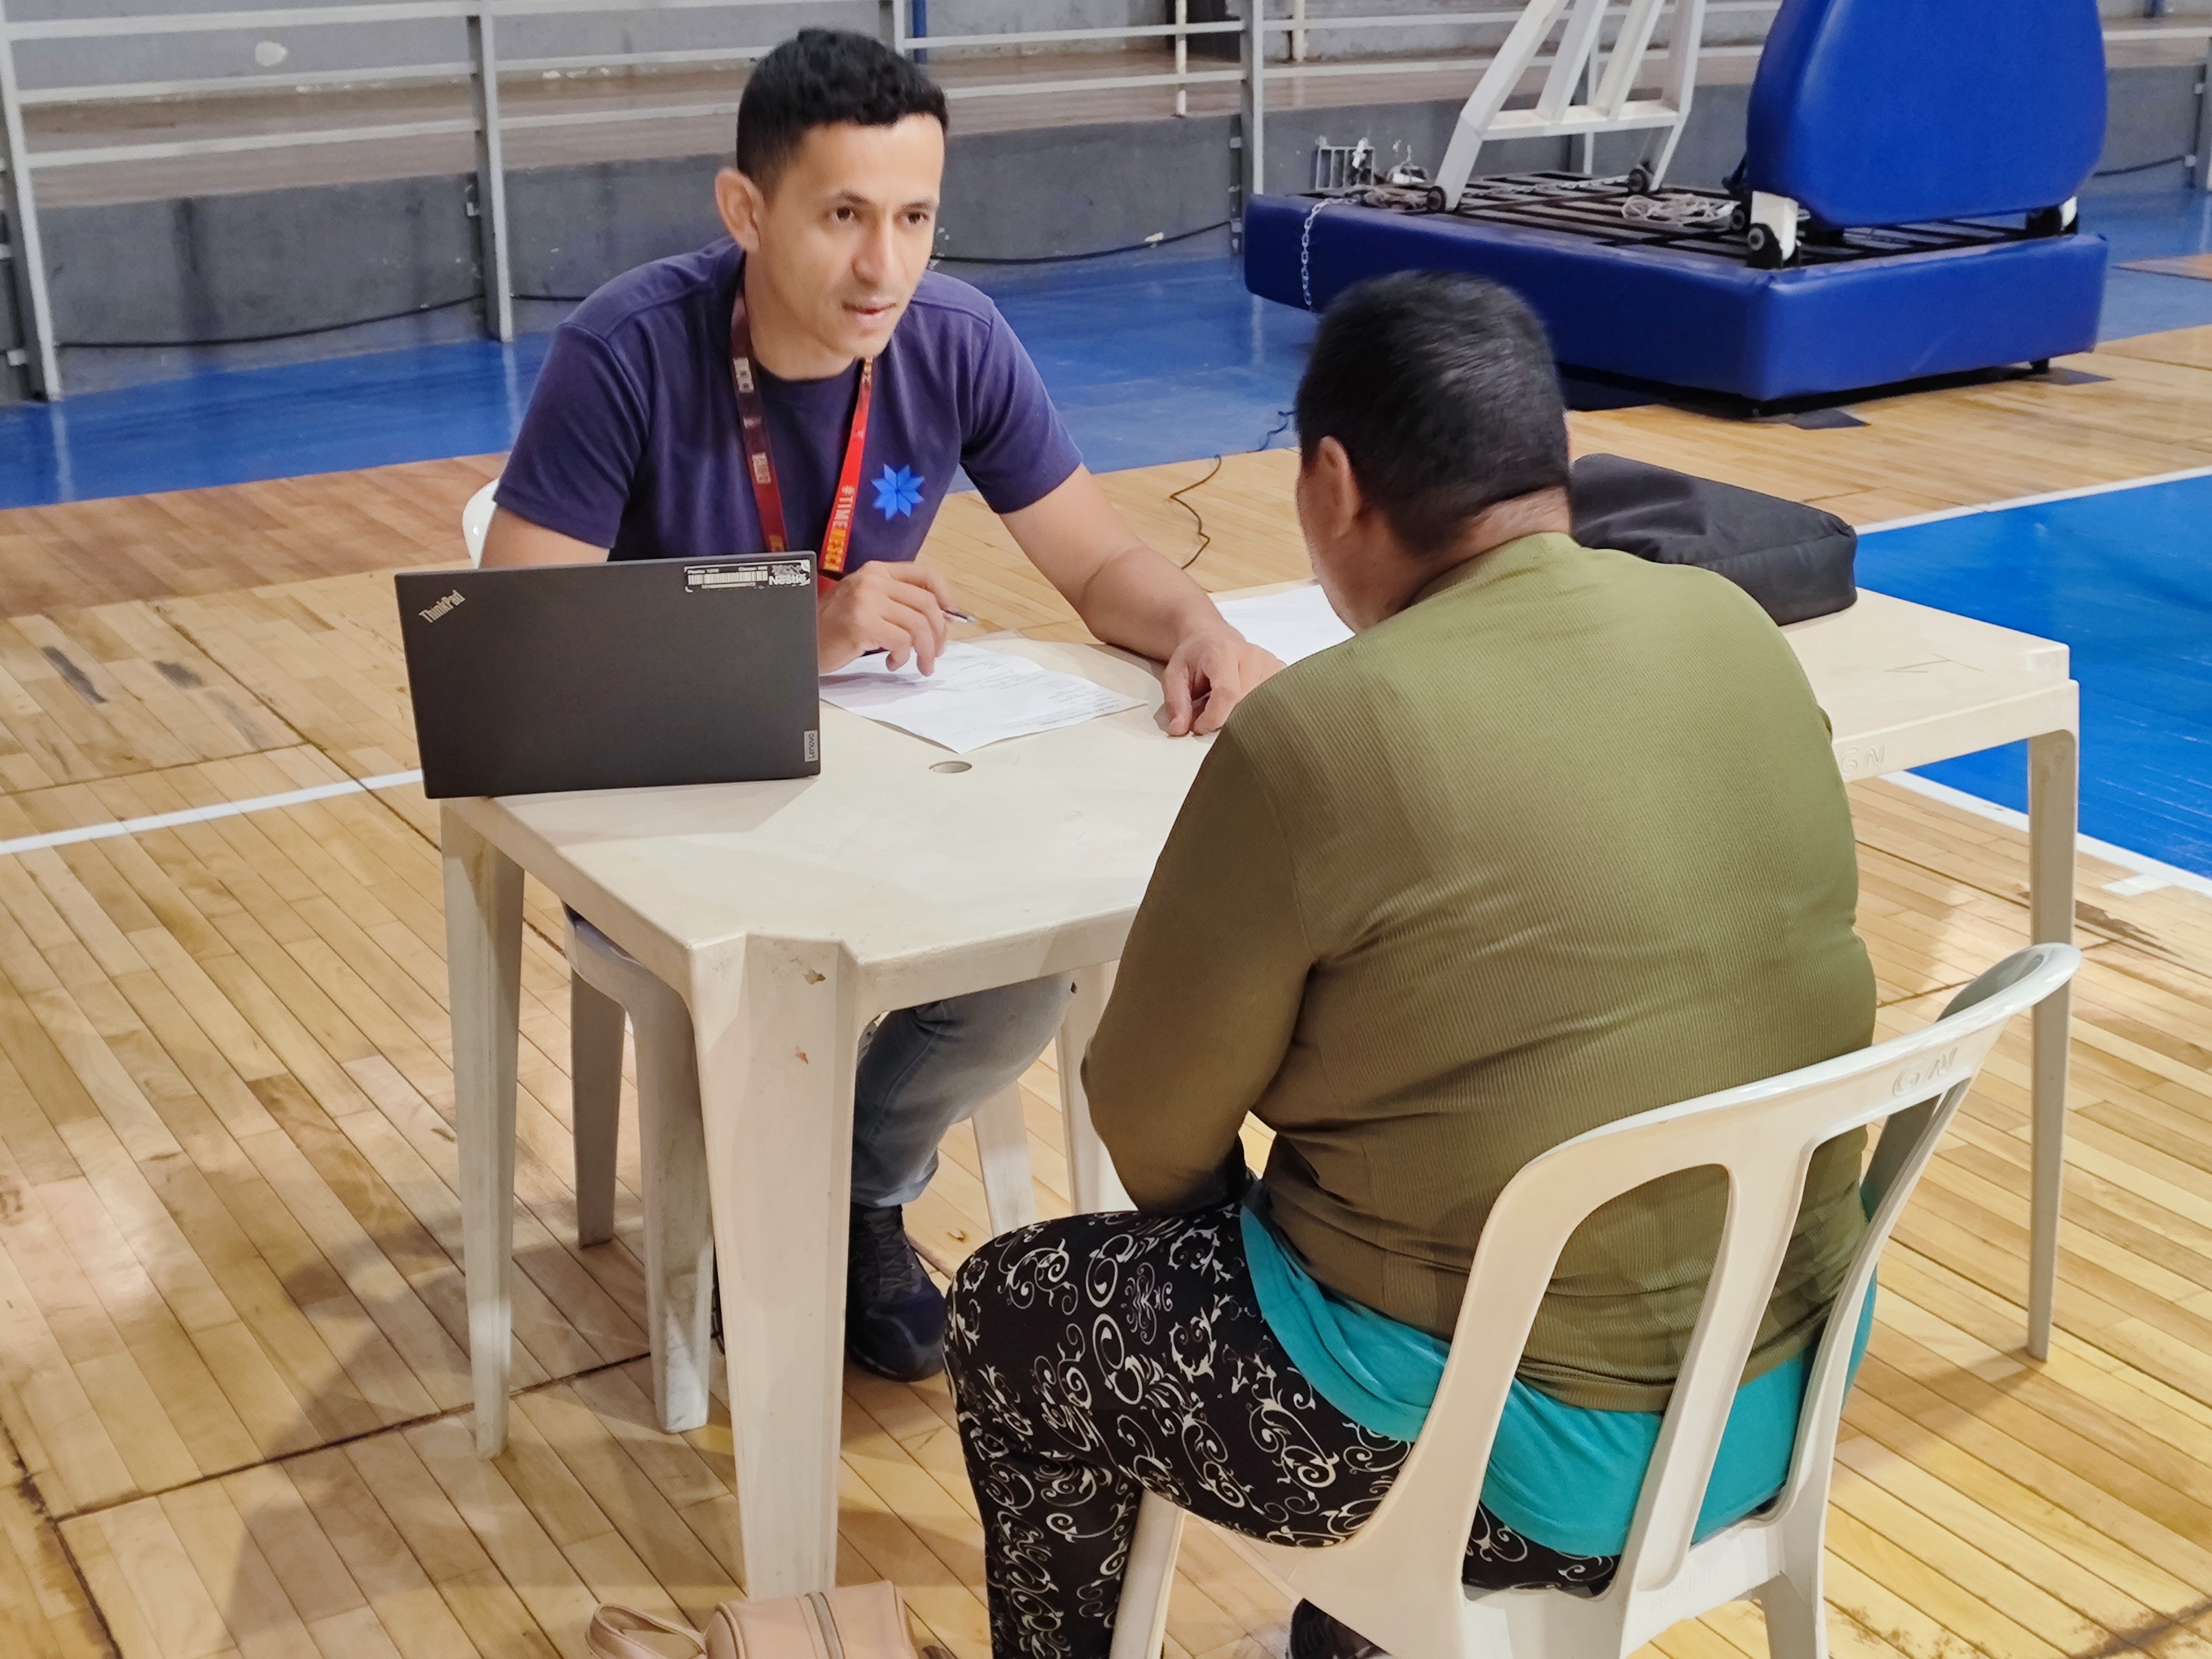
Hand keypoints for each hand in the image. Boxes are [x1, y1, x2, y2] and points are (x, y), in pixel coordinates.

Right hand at [818, 560, 957, 673]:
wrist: (803, 640)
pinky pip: (901, 641)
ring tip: (920, 664)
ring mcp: (867, 600)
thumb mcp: (868, 603)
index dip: (945, 595)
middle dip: (938, 633)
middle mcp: (873, 580)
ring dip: (925, 650)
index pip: (925, 573)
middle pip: (926, 603)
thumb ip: (899, 602)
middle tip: (935, 653)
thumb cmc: (836, 626)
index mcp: (877, 570)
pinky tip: (892, 662)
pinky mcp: (862, 623)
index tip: (950, 617)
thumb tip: (941, 617)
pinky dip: (902, 657)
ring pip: (918, 625)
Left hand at [1161, 627, 1283, 736]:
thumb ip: (1176, 702)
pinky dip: (1256, 712)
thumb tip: (1179, 729)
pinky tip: (1243, 703)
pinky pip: (1272, 704)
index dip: (1214, 717)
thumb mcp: (1175, 675)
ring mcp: (1270, 664)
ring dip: (1241, 715)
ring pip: (1261, 708)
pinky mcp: (1280, 674)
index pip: (1227, 692)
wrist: (1213, 638)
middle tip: (1209, 714)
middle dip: (1226, 719)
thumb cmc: (1196, 656)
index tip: (1200, 727)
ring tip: (1226, 704)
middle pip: (1246, 704)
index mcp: (1224, 652)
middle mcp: (1252, 656)